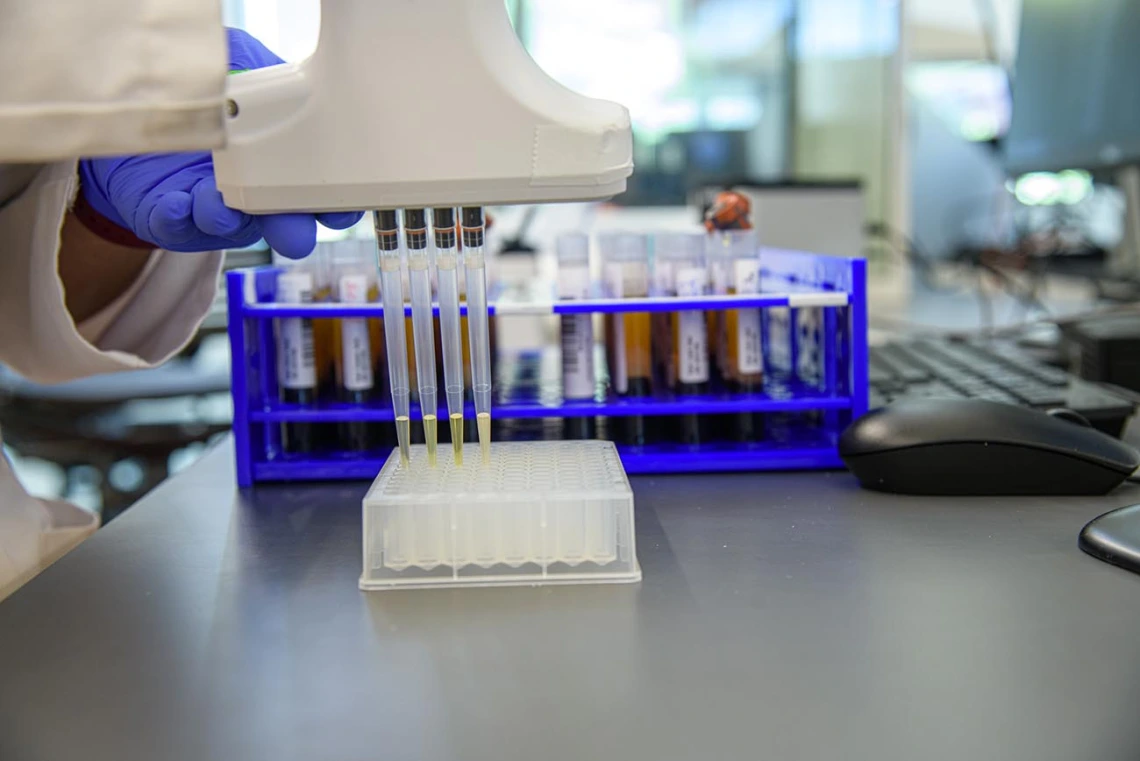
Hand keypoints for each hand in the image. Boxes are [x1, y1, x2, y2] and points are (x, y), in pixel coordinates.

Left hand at [78, 28, 361, 258]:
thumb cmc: (202, 91)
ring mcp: (218, 210)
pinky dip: (180, 215)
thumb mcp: (237, 63)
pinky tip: (179, 200)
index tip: (339, 207)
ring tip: (220, 204)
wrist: (135, 109)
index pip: (323, 194)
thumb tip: (279, 73)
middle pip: (287, 224)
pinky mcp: (173, 217)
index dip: (337, 205)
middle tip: (293, 227)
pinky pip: (177, 224)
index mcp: (286, 164)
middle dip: (292, 229)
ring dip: (230, 219)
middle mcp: (259, 195)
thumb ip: (261, 68)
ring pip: (232, 227)